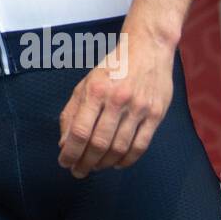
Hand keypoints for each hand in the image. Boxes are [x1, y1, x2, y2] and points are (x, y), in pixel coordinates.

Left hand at [57, 29, 174, 177]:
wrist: (148, 48)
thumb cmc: (113, 66)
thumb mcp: (86, 82)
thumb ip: (72, 111)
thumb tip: (64, 142)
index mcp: (96, 90)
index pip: (79, 130)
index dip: (70, 151)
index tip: (64, 162)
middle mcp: (117, 99)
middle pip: (99, 143)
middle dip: (85, 162)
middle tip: (78, 171)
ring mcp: (139, 108)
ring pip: (119, 147)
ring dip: (104, 164)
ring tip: (95, 167)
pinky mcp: (156, 114)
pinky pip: (140, 146)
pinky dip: (127, 160)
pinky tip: (117, 164)